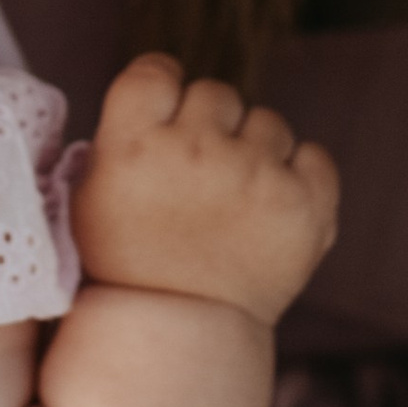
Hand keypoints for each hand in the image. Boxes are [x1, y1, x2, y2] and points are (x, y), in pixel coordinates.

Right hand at [71, 55, 338, 326]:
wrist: (177, 337)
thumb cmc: (129, 262)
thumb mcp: (92, 193)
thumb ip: (124, 133)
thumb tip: (158, 82)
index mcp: (134, 142)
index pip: (157, 69)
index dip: (163, 89)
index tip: (165, 118)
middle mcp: (196, 149)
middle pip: (216, 94)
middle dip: (211, 127)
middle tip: (200, 178)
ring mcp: (255, 175)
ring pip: (268, 123)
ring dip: (256, 153)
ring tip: (234, 205)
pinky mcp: (304, 205)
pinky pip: (315, 157)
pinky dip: (301, 178)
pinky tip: (272, 210)